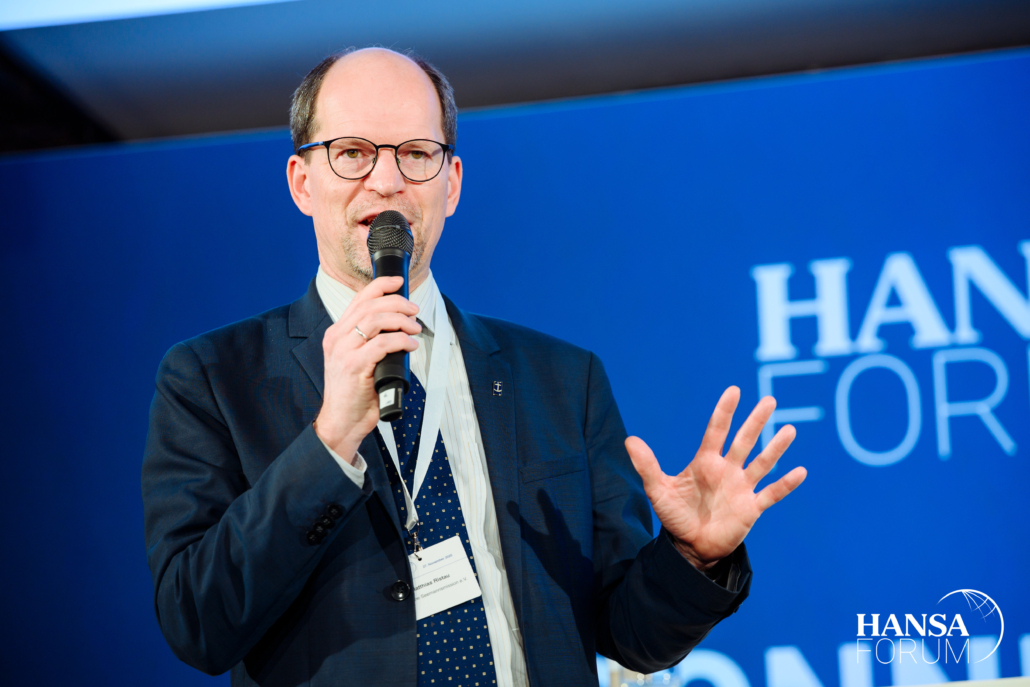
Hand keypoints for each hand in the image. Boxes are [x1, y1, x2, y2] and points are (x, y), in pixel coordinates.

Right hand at [313, 276, 420, 461]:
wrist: (341, 422)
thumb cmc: (354, 394)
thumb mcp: (358, 360)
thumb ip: (371, 342)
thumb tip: (401, 327)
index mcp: (337, 334)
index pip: (358, 299)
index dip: (380, 286)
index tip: (398, 282)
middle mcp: (337, 339)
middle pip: (369, 306)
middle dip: (397, 303)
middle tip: (414, 311)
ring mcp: (344, 352)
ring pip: (375, 320)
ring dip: (400, 320)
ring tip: (414, 328)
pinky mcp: (354, 367)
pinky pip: (382, 344)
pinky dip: (400, 341)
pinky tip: (410, 345)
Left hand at [625, 386, 805, 570]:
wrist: (690, 546)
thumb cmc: (675, 515)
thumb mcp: (658, 490)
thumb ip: (646, 465)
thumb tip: (629, 440)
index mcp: (705, 462)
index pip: (716, 431)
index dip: (724, 412)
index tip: (734, 390)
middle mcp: (726, 470)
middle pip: (743, 441)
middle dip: (755, 422)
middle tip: (769, 401)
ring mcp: (741, 488)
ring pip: (762, 463)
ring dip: (775, 448)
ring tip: (790, 430)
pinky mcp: (751, 508)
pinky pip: (772, 494)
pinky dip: (786, 484)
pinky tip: (801, 471)